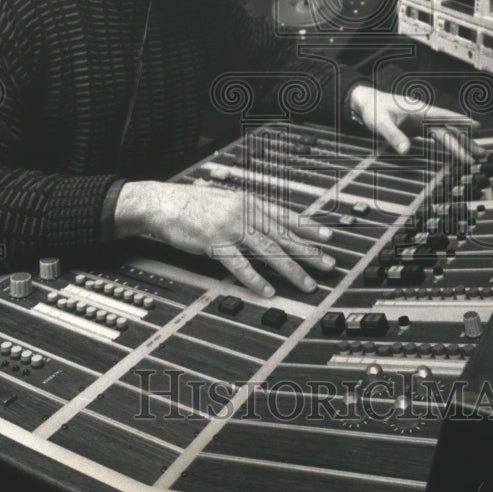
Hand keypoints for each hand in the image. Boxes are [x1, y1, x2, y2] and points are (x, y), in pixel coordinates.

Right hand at [115, 181, 335, 297]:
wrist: (163, 202)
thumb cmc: (194, 204)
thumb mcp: (228, 200)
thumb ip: (249, 211)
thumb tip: (271, 223)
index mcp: (250, 201)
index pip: (287, 215)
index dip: (309, 227)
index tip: (329, 237)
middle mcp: (245, 212)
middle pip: (283, 235)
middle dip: (309, 252)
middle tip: (329, 265)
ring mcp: (230, 227)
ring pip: (268, 251)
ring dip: (291, 270)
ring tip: (307, 284)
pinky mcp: (214, 243)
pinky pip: (239, 264)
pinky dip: (255, 279)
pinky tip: (267, 291)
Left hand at [349, 83, 484, 162]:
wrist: (367, 103)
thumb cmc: (374, 109)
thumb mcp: (381, 123)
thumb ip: (393, 136)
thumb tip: (405, 150)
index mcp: (419, 111)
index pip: (444, 116)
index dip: (460, 122)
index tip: (476, 126)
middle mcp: (424, 116)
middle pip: (449, 129)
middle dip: (466, 142)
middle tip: (481, 154)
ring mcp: (422, 122)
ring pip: (446, 134)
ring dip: (460, 145)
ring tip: (476, 157)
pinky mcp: (419, 129)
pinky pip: (437, 138)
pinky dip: (447, 146)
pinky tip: (456, 154)